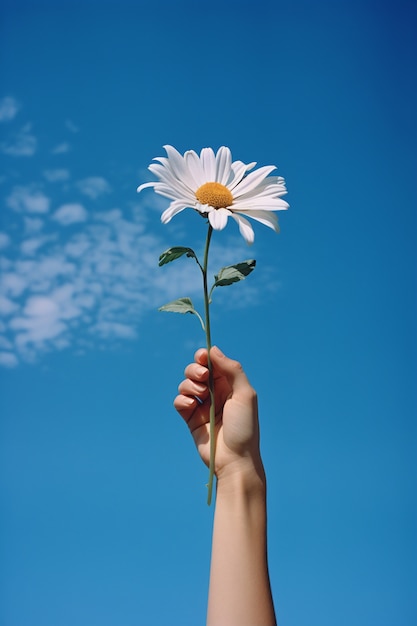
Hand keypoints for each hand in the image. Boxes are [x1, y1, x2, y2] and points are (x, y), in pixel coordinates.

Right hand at [174, 346, 262, 481]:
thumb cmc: (244, 427)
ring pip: (186, 384)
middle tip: (202, 377)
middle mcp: (215, 393)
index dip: (204, 357)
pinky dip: (182, 399)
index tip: (202, 358)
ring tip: (200, 396)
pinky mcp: (190, 418)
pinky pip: (180, 401)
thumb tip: (213, 350)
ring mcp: (202, 405)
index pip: (213, 363)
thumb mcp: (245, 394)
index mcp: (229, 385)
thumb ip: (232, 369)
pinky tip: (192, 406)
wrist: (234, 460)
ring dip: (189, 384)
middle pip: (196, 370)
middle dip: (195, 369)